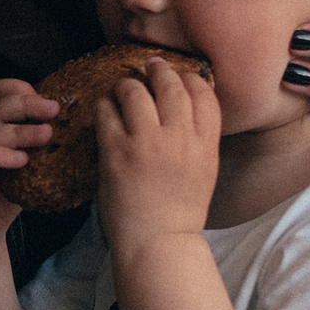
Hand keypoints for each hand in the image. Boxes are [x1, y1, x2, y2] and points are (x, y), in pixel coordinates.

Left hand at [96, 59, 219, 260]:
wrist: (157, 243)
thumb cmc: (178, 214)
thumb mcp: (203, 174)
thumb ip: (198, 142)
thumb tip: (184, 114)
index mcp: (205, 146)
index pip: (205, 96)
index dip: (192, 79)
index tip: (182, 76)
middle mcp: (179, 139)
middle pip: (171, 86)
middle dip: (159, 71)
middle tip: (151, 66)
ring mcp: (147, 143)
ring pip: (135, 92)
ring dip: (127, 85)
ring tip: (123, 88)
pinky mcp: (117, 152)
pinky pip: (106, 113)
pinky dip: (104, 106)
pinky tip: (104, 109)